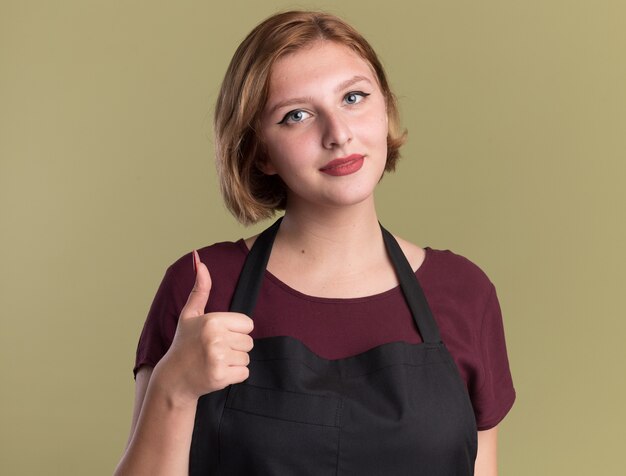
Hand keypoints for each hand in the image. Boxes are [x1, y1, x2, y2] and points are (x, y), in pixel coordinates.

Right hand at [154, 251, 253, 401]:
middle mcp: (215, 338)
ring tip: (215, 361)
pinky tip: (217, 372)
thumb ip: (200, 289)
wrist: (174, 378)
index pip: (248, 324)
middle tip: (215, 350)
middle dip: (235, 347)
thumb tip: (200, 261)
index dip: (236, 331)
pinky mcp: (220, 376)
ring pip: (247, 358)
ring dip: (234, 362)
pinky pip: (244, 373)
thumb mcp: (190, 315)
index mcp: (212, 320)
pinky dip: (234, 376)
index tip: (220, 336)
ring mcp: (218, 358)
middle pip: (249, 342)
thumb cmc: (184, 344)